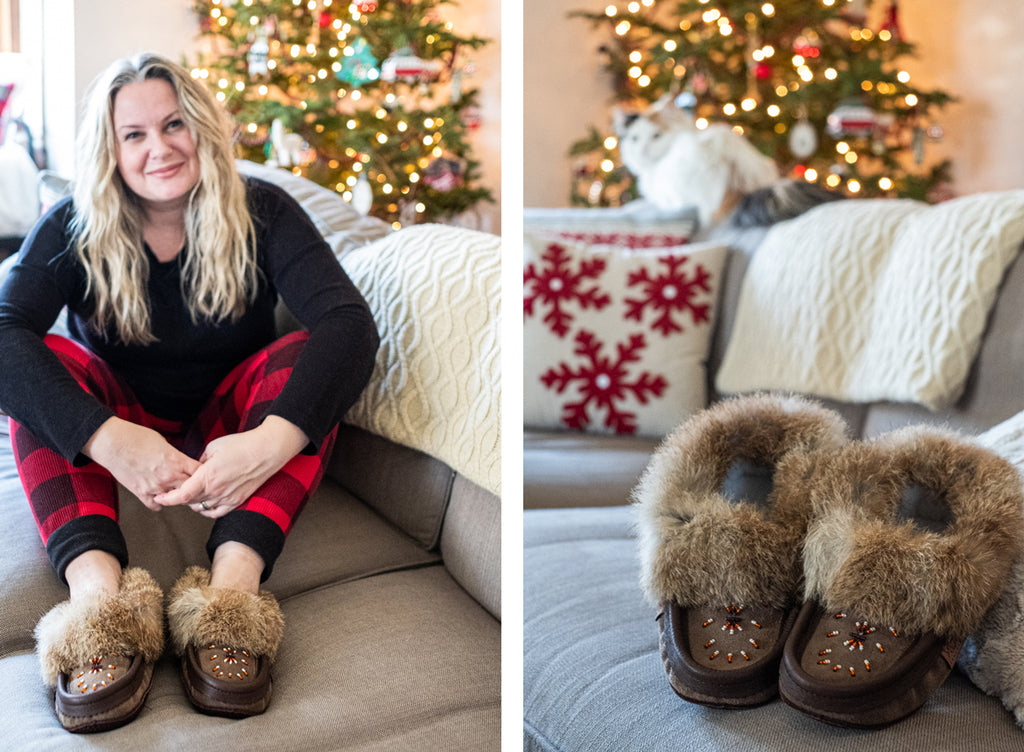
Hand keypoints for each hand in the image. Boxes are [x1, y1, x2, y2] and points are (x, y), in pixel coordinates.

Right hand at [83, 417, 201, 511]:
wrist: (113, 443)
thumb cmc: (136, 437)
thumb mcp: (163, 442)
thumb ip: (175, 456)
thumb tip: (180, 461)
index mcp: (177, 461)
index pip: (201, 473)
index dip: (204, 474)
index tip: (203, 475)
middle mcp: (169, 476)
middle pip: (192, 489)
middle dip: (195, 489)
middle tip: (194, 488)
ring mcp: (156, 487)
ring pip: (176, 500)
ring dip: (177, 497)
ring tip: (177, 493)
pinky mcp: (141, 493)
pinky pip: (156, 506)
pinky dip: (158, 503)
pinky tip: (159, 498)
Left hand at [153, 416, 308, 517]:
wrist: (267, 451)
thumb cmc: (242, 445)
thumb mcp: (214, 446)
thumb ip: (199, 461)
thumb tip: (194, 469)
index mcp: (208, 475)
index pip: (182, 495)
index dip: (168, 499)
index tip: (160, 497)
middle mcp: (217, 490)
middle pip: (190, 501)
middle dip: (180, 496)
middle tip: (176, 489)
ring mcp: (228, 497)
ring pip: (201, 508)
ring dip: (194, 502)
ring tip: (193, 492)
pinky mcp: (238, 501)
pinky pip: (216, 512)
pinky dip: (207, 510)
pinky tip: (205, 503)